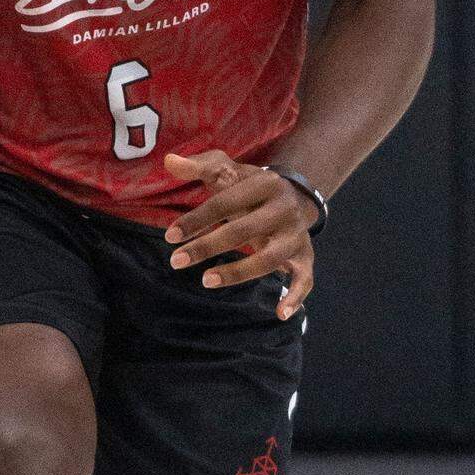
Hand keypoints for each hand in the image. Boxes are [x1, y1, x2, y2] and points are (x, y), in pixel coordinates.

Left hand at [162, 150, 313, 318]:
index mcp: (265, 183)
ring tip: (206, 281)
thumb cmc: (249, 186)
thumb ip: (200, 166)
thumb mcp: (228, 171)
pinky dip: (296, 296)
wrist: (294, 195)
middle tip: (176, 261)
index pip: (226, 201)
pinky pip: (305, 279)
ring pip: (270, 258)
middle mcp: (284, 208)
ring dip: (238, 272)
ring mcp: (296, 234)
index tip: (170, 236)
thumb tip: (170, 161)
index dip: (197, 219)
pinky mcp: (305, 256)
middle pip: (244, 230)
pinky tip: (280, 313)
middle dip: (208, 246)